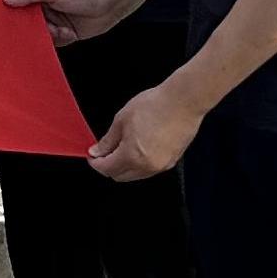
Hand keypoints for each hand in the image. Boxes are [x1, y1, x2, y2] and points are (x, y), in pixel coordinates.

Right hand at [6, 0, 126, 47]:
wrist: (110, 1)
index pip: (22, 5)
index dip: (18, 14)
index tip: (16, 21)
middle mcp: (48, 7)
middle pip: (31, 23)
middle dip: (37, 28)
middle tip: (45, 27)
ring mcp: (58, 20)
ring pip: (43, 34)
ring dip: (52, 34)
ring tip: (63, 29)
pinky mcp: (67, 32)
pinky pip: (56, 42)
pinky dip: (62, 39)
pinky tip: (70, 32)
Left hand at [88, 82, 203, 181]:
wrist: (184, 101)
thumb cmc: (156, 105)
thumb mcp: (122, 120)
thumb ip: (108, 140)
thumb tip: (97, 151)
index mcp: (132, 156)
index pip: (107, 169)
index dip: (95, 163)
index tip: (92, 155)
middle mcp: (148, 166)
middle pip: (120, 176)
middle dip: (109, 166)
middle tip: (104, 152)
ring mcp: (162, 165)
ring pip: (136, 175)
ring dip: (125, 166)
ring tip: (121, 147)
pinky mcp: (172, 161)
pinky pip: (150, 169)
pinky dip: (140, 164)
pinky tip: (138, 148)